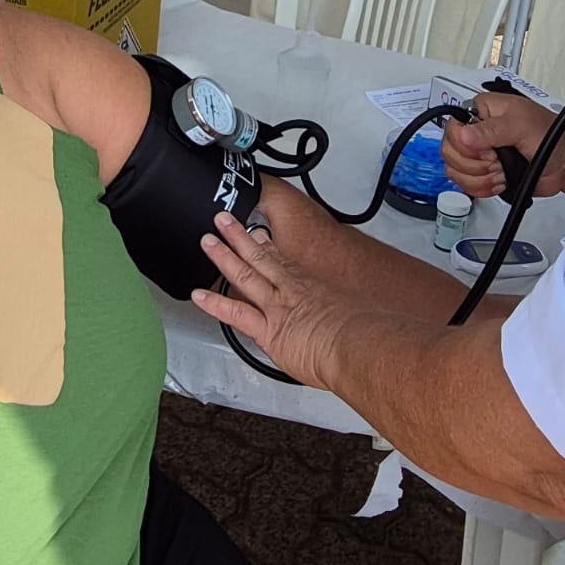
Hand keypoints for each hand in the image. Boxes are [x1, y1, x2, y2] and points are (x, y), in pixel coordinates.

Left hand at [191, 211, 365, 388]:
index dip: (268, 247)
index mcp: (312, 288)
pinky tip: (198, 295)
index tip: (258, 234)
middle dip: (240, 237)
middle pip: (261, 258)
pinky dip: (215, 304)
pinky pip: (236, 313)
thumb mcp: (360, 313)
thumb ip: (350, 314)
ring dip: (224, 256)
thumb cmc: (366, 334)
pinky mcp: (268, 330)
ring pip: (245, 275)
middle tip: (224, 220)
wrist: (360, 345)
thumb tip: (361, 321)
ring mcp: (277, 308)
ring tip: (207, 240)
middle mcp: (291, 292)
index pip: (284, 262)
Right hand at [441, 92, 564, 198]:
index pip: (452, 129)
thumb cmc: (550, 136)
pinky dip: (483, 189)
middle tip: (496, 162)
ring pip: (455, 171)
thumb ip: (491, 130)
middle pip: (449, 152)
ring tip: (501, 172)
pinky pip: (466, 186)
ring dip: (480, 179)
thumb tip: (464, 136)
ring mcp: (478, 154)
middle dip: (474, 165)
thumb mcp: (520, 126)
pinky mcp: (483, 174)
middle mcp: (475, 131)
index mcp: (481, 111)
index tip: (488, 150)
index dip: (465, 146)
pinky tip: (500, 181)